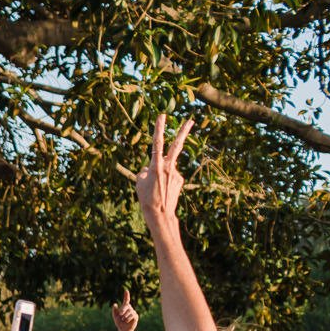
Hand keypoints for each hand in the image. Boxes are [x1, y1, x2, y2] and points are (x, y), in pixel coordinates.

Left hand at [113, 288, 138, 330]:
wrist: (123, 329)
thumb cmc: (119, 322)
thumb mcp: (115, 316)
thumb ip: (114, 310)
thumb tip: (115, 304)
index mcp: (125, 308)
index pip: (126, 300)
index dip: (126, 295)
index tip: (126, 290)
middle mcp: (130, 309)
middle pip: (126, 306)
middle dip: (122, 310)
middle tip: (120, 314)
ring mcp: (133, 312)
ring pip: (129, 311)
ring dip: (124, 316)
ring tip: (123, 320)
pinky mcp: (136, 316)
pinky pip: (132, 315)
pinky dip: (127, 319)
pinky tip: (126, 321)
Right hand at [134, 113, 193, 229]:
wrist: (160, 213)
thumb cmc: (146, 198)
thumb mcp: (139, 182)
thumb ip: (145, 170)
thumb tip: (150, 167)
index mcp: (156, 166)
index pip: (157, 144)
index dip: (159, 129)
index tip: (162, 117)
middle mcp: (168, 166)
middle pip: (177, 145)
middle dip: (184, 132)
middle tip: (191, 121)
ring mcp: (176, 173)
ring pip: (167, 167)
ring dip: (162, 174)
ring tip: (157, 188)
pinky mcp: (180, 180)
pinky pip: (170, 176)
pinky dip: (165, 181)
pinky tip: (162, 191)